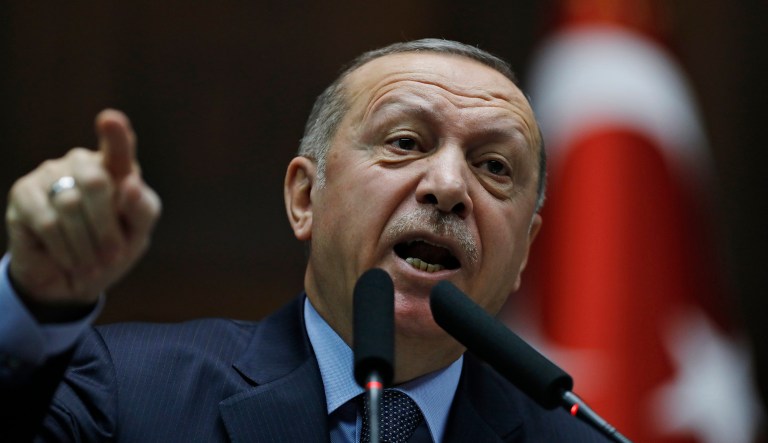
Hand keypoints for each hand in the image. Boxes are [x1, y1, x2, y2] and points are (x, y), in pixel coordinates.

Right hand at [5, 109, 160, 305]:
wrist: (75, 279)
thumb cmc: (111, 249)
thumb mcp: (136, 233)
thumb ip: (141, 209)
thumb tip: (130, 184)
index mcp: (116, 168)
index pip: (118, 148)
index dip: (115, 134)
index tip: (110, 119)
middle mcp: (82, 163)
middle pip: (96, 182)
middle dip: (107, 227)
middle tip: (113, 256)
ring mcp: (49, 174)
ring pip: (70, 205)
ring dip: (87, 244)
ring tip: (93, 265)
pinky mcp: (23, 194)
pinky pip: (47, 222)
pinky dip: (65, 248)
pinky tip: (71, 261)